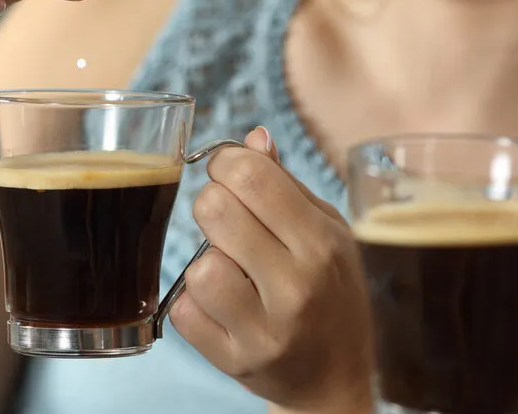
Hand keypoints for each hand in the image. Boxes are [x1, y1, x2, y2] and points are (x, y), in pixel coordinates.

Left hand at [172, 127, 372, 411]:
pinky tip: (221, 305)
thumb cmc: (331, 293)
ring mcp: (264, 330)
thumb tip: (252, 138)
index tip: (229, 173)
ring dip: (206, 262)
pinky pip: (182, 311)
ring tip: (231, 271)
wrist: (335, 379)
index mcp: (320, 244)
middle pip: (214, 210)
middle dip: (212, 205)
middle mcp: (295, 287)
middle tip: (227, 222)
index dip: (226, 163)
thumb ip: (285, 186)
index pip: (250, 174)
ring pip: (197, 266)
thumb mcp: (327, 233)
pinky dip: (192, 303)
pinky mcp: (233, 361)